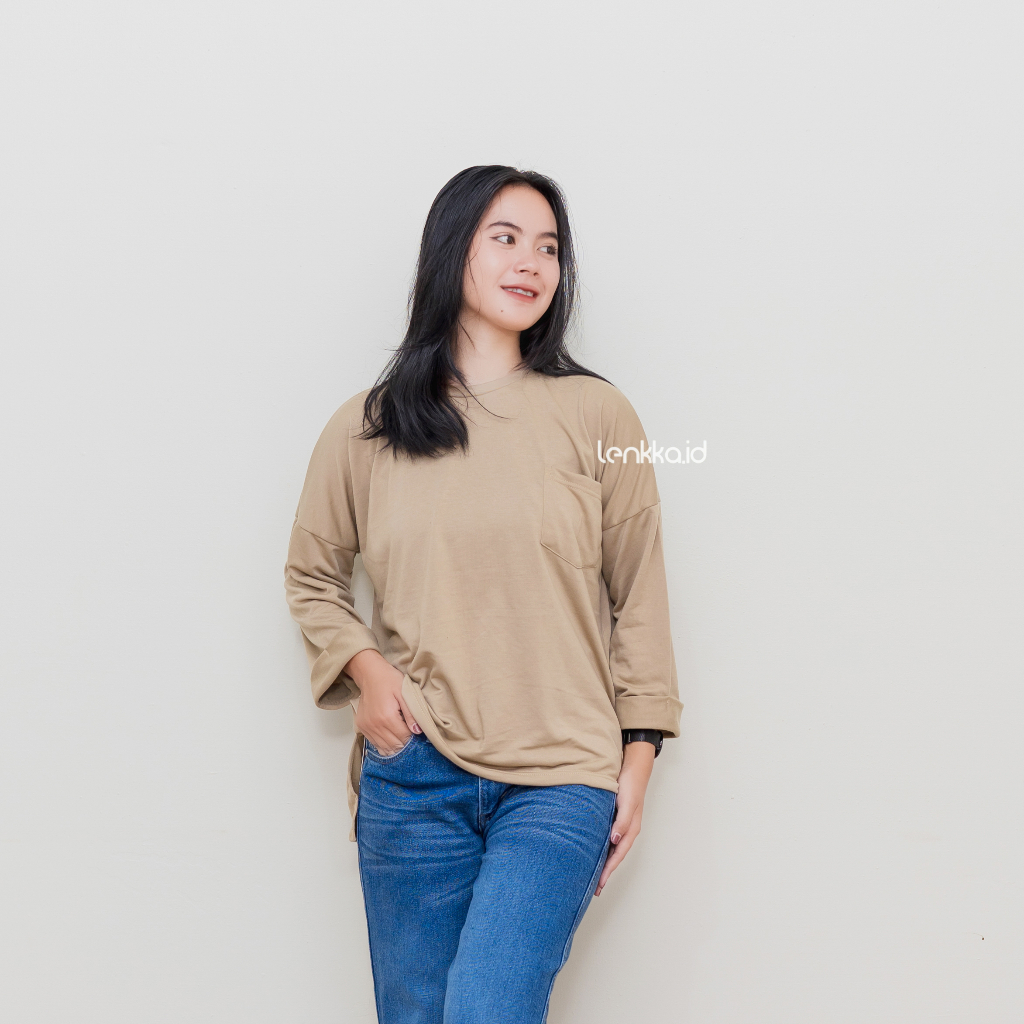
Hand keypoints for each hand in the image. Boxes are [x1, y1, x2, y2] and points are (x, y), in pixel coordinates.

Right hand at [344, 649, 421, 754]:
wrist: (370, 674)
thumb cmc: (388, 680)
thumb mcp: (404, 693)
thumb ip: (411, 714)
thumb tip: (417, 731)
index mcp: (387, 717)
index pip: (404, 738)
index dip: (413, 738)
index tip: (418, 734)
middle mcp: (375, 725)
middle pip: (394, 746)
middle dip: (405, 744)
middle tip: (411, 737)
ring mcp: (367, 727)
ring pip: (384, 748)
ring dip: (395, 747)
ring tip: (402, 739)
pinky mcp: (362, 727)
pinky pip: (375, 744)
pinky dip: (384, 745)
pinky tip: (391, 739)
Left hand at [594, 741, 654, 895]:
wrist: (633, 767)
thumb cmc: (631, 784)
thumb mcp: (627, 803)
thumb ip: (622, 821)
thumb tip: (614, 840)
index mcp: (630, 829)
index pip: (618, 855)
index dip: (609, 870)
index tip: (599, 884)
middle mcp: (625, 829)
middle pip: (614, 856)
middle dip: (605, 872)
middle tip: (593, 889)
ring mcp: (620, 824)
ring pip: (610, 849)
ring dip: (602, 862)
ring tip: (592, 876)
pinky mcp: (614, 817)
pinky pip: (607, 838)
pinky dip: (601, 848)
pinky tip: (592, 851)